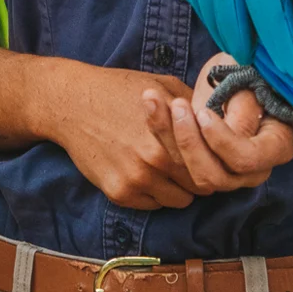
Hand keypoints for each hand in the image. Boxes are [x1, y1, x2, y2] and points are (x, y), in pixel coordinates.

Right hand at [34, 60, 198, 209]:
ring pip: (176, 201)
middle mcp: (154, 163)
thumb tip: (222, 120)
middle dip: (196, 176)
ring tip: (166, 167)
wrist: (70, 102)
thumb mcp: (161, 85)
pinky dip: (154, 193)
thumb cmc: (117, 89)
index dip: (211, 160)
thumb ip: (194, 105)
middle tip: (188, 162)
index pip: (210, 166)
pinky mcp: (117, 193)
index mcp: (170, 136)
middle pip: (197, 187)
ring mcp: (134, 181)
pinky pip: (151, 205)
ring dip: (176, 188)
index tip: (207, 154)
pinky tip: (145, 171)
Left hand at [141, 51, 292, 194]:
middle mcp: (251, 170)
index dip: (221, 141)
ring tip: (153, 99)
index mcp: (274, 148)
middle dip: (188, 142)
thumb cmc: (248, 72)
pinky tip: (150, 102)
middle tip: (177, 105)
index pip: (246, 160)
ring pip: (187, 174)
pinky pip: (173, 162)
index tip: (203, 112)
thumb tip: (231, 128)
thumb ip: (245, 106)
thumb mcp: (252, 82)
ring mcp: (224, 172)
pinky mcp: (198, 165)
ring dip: (167, 135)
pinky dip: (158, 131)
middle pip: (213, 176)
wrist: (234, 70)